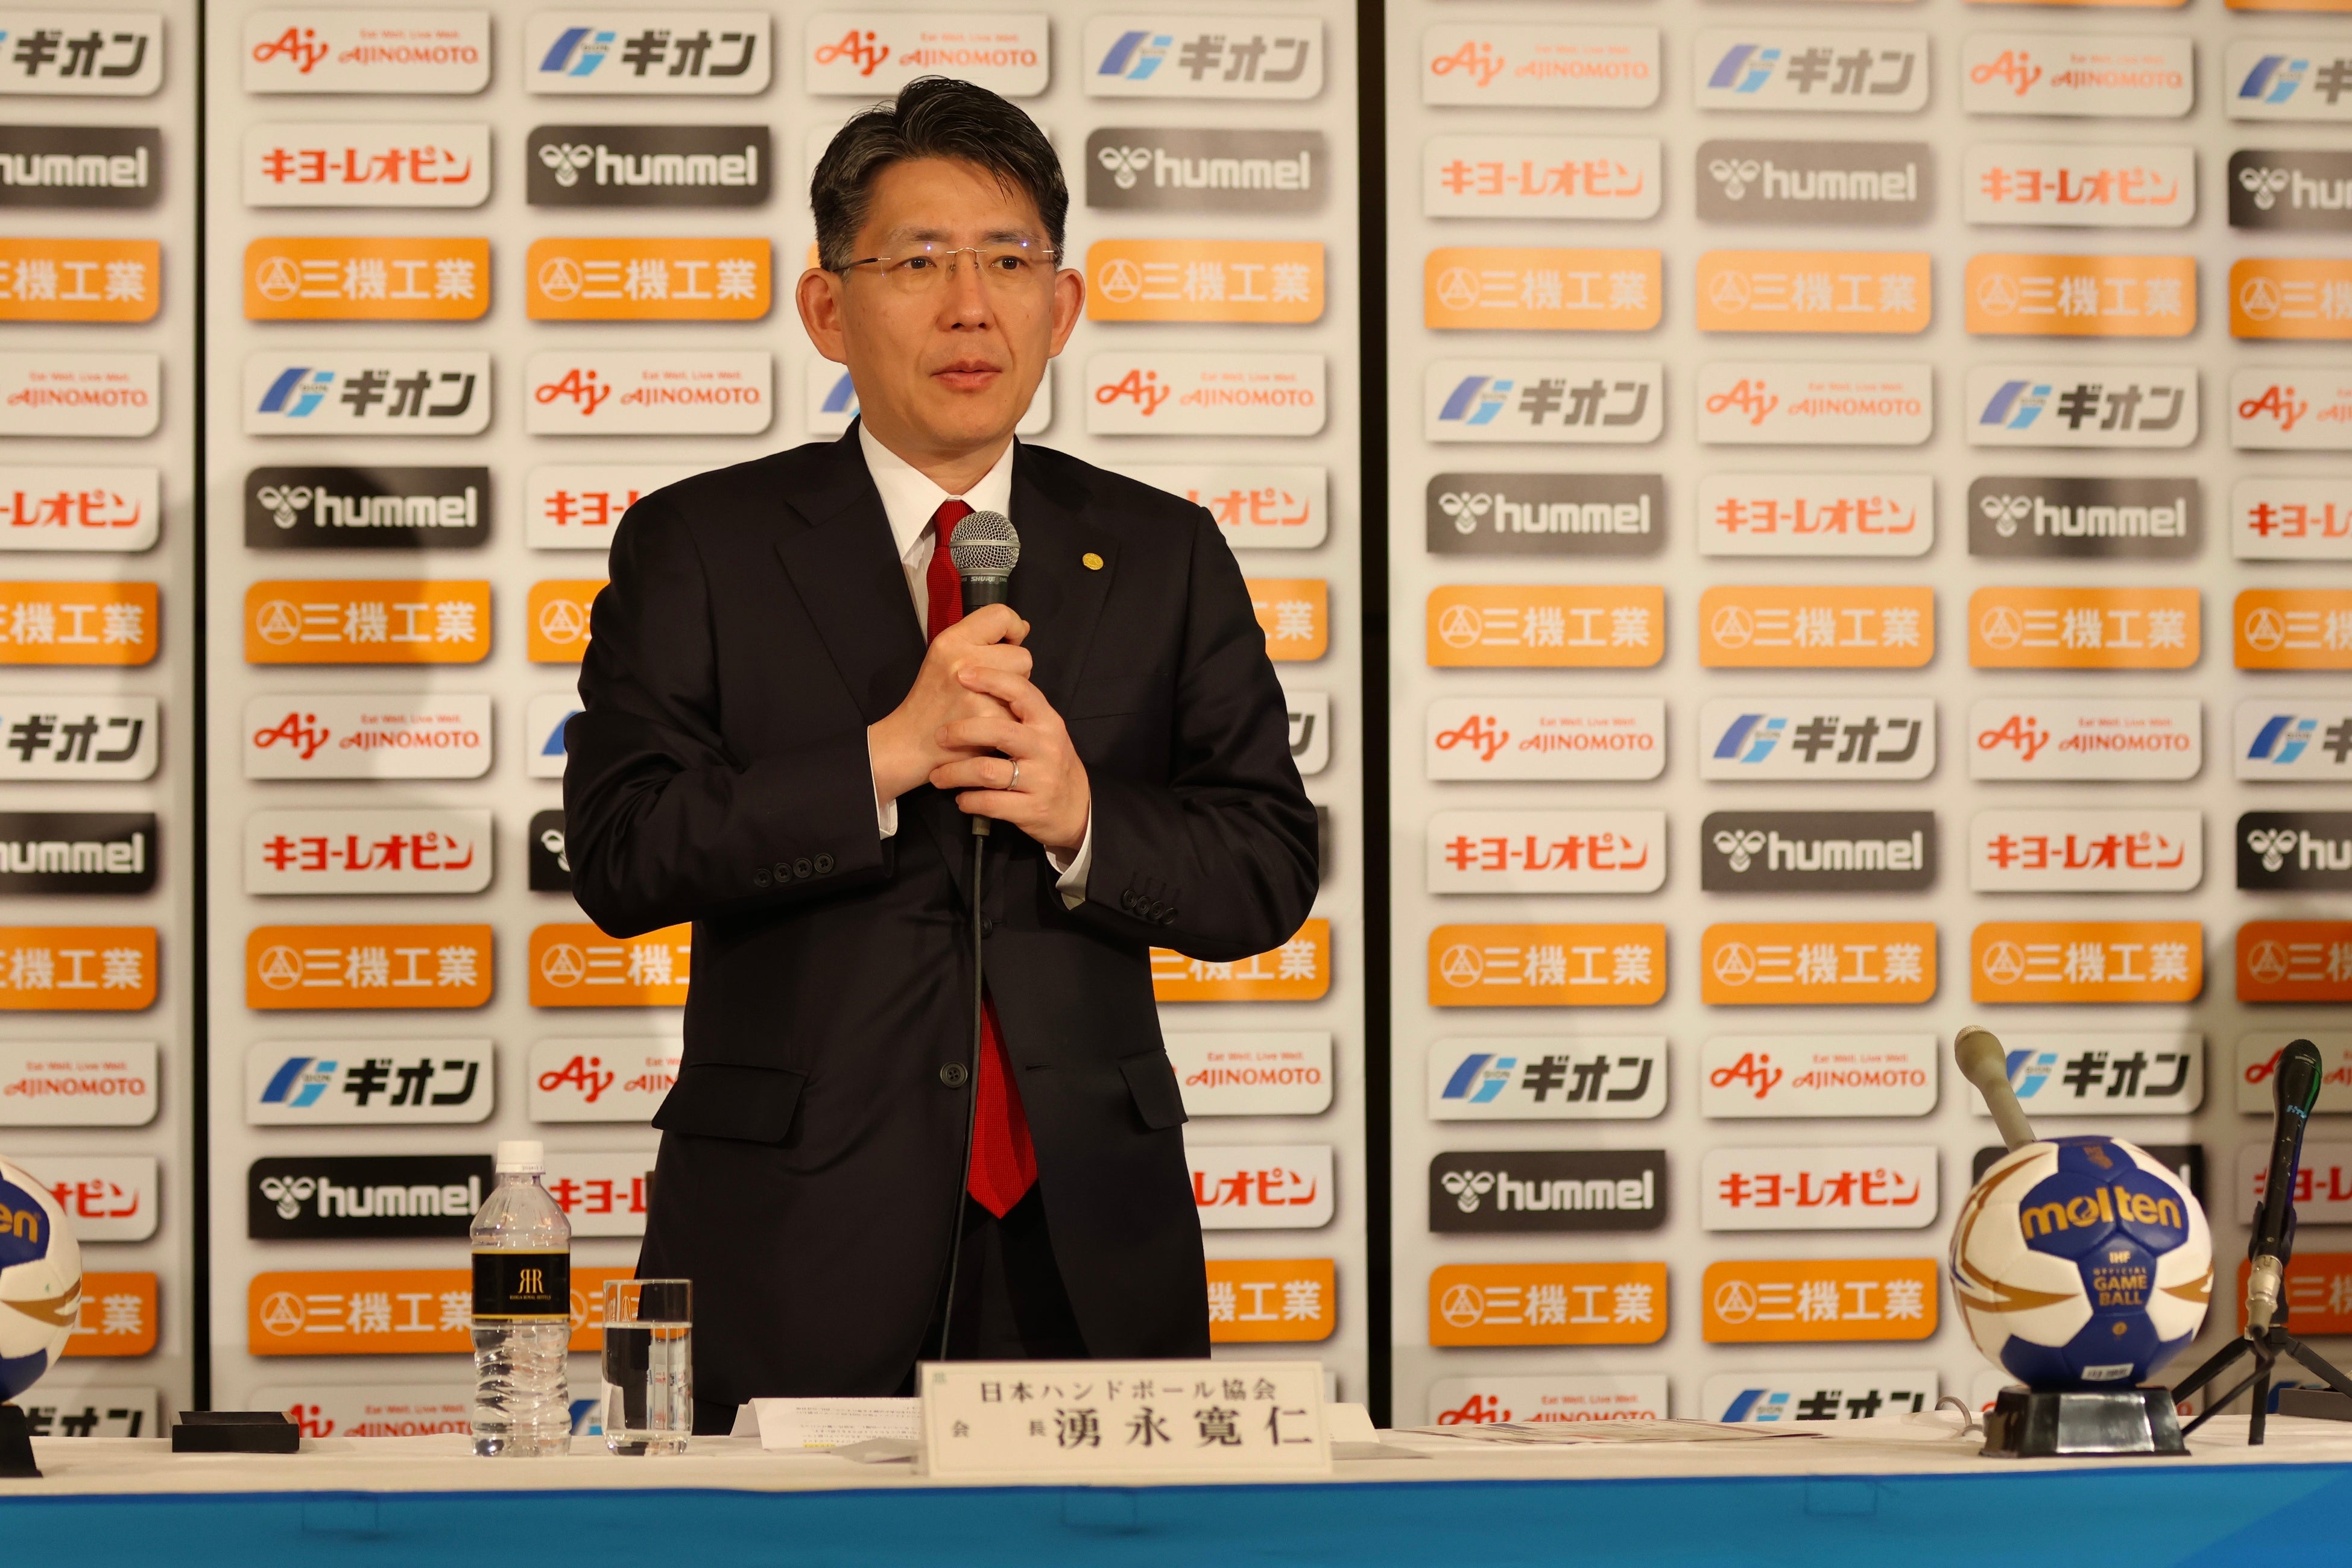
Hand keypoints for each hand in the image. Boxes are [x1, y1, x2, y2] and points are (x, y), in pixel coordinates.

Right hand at [867, 604, 1030, 804]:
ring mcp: (976, 690)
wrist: (910, 742)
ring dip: (1013, 695)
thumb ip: (981, 639)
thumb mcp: (944, 657)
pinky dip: (1009, 719)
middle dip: (1013, 671)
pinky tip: (987, 722)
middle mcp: (963, 661)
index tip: (1006, 645)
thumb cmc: (931, 700)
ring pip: (1025, 683)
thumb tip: (1023, 628)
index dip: (1012, 629)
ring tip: (987, 703)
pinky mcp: (987, 717)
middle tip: (987, 686)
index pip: (1001, 615)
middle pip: (1022, 654)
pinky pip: (1019, 711)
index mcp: (951, 641)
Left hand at [926, 665, 1090, 852]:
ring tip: (937, 776)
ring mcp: (1040, 780)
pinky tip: (961, 798)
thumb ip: (1018, 712)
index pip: (1021, 692)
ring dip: (954, 772)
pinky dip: (968, 800)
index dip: (991, 680)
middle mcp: (1046, 748)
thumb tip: (978, 681)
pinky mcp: (1031, 809)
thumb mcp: (1045, 733)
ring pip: (987, 771)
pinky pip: (990, 803)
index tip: (962, 674)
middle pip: (998, 731)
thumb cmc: (1050, 763)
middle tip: (939, 735)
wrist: (1077, 809)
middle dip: (962, 731)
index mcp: (1048, 722)